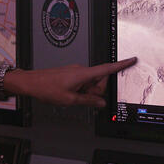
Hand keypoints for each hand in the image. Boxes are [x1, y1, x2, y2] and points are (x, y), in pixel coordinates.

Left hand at [5, 58, 136, 106]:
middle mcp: (81, 70)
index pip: (107, 68)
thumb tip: (101, 103)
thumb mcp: (70, 99)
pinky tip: (70, 95)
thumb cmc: (46, 88)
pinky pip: (83, 83)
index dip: (121, 64)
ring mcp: (76, 72)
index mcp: (83, 73)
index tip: (132, 60)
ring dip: (86, 92)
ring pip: (90, 84)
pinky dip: (81, 91)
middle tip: (82, 98)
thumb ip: (88, 101)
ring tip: (72, 96)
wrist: (31, 83)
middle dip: (96, 91)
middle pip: (100, 81)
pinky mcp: (71, 75)